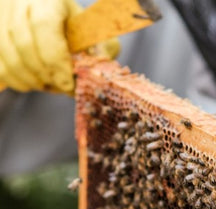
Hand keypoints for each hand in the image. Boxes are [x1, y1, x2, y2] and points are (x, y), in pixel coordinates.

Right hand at [0, 0, 118, 93]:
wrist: (52, 16)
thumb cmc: (77, 28)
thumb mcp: (94, 34)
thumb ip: (100, 51)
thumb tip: (94, 74)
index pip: (44, 26)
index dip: (57, 61)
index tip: (69, 83)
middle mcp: (17, 2)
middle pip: (24, 45)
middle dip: (47, 75)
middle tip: (64, 87)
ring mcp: (0, 17)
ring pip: (10, 59)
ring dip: (34, 81)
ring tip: (52, 85)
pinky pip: (1, 68)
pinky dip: (20, 82)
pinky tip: (37, 82)